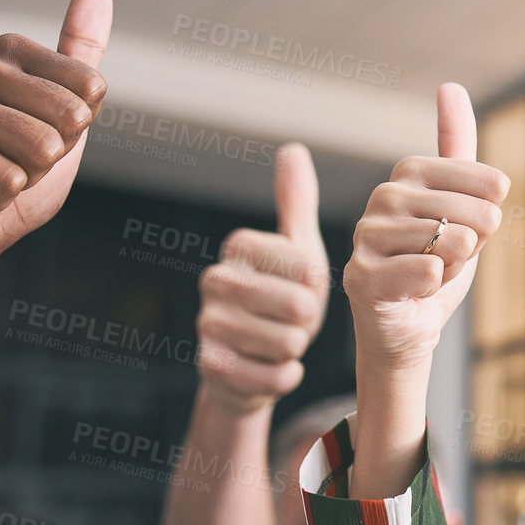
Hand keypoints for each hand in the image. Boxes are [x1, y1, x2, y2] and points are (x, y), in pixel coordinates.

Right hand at [0, 0, 110, 286]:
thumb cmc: (10, 172)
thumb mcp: (64, 115)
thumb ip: (80, 57)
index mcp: (6, 49)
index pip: (91, 89)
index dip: (74, 132)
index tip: (34, 139)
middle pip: (70, 118)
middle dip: (50, 157)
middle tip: (7, 162)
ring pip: (42, 149)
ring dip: (24, 179)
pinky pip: (10, 179)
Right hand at [194, 143, 330, 413]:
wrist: (253, 361)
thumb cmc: (284, 298)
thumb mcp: (298, 249)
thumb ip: (296, 202)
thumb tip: (292, 148)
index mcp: (239, 247)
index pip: (307, 266)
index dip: (316, 285)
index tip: (302, 287)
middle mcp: (214, 281)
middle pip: (298, 306)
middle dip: (307, 320)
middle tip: (293, 320)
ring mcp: (207, 325)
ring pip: (287, 344)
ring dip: (295, 349)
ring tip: (280, 341)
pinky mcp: (210, 369)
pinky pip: (274, 377)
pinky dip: (285, 377)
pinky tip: (272, 368)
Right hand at [346, 84, 509, 368]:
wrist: (408, 328)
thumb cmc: (437, 263)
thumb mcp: (462, 202)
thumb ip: (457, 147)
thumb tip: (449, 85)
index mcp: (408, 172)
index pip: (489, 184)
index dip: (491, 216)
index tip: (466, 231)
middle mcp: (382, 196)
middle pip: (476, 214)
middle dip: (475, 245)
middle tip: (446, 259)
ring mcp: (367, 235)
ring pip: (453, 243)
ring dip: (454, 268)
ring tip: (428, 274)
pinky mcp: (361, 276)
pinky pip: (429, 271)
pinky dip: (435, 288)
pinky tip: (415, 291)